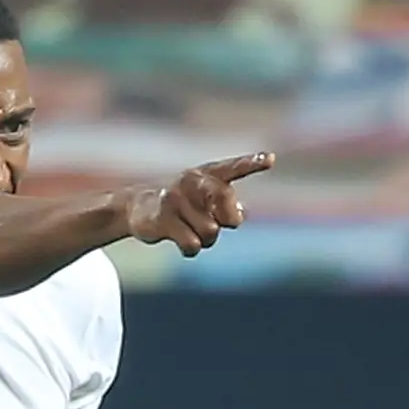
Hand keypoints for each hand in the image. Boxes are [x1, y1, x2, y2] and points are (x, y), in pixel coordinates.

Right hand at [129, 152, 272, 256]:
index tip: (270, 159)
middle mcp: (193, 181)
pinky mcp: (164, 216)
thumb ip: (226, 203)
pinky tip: (181, 242)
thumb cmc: (182, 204)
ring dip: (206, 240)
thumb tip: (243, 213)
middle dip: (226, 222)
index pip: (234, 168)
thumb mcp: (205, 198)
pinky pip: (193, 245)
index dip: (252, 163)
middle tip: (214, 222)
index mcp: (208, 174)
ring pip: (211, 232)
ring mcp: (177, 197)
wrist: (138, 206)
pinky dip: (191, 250)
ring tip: (190, 230)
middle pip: (228, 208)